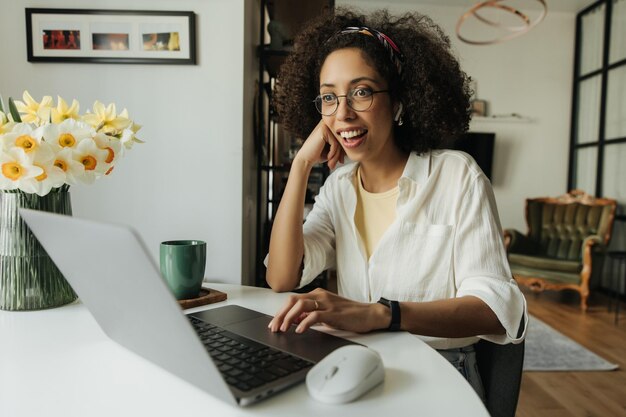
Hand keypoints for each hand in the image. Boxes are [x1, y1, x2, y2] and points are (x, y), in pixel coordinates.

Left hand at [267, 288, 388, 333]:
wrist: (369, 314)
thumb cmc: (349, 314)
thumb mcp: (327, 313)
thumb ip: (311, 315)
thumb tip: (294, 321)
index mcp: (317, 294)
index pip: (293, 300)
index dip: (281, 311)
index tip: (273, 323)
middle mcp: (320, 296)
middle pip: (293, 301)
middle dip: (281, 314)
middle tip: (274, 327)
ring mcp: (327, 303)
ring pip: (301, 305)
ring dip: (289, 318)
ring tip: (283, 328)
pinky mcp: (334, 312)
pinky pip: (315, 315)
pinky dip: (305, 322)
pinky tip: (300, 330)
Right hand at [294, 120, 344, 169]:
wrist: (305, 159)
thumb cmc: (319, 155)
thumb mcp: (333, 149)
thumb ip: (341, 145)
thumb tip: (354, 143)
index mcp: (329, 127)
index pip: (342, 138)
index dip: (343, 150)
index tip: (341, 161)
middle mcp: (327, 124)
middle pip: (341, 139)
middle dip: (341, 153)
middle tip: (339, 163)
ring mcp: (325, 126)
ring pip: (339, 142)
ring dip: (336, 155)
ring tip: (332, 164)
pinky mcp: (323, 131)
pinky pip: (335, 143)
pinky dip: (333, 153)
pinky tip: (328, 158)